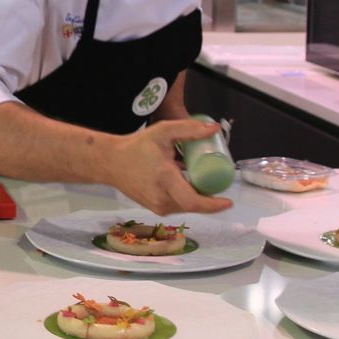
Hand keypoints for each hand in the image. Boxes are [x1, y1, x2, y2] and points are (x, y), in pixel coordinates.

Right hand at [106, 118, 232, 215]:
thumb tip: (215, 129)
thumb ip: (189, 129)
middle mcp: (161, 198)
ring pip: (186, 206)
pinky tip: (186, 183)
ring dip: (197, 196)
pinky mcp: (154, 208)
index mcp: (165, 180)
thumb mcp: (163, 132)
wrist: (110, 162)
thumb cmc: (136, 146)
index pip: (193, 201)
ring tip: (202, 180)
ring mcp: (156, 206)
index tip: (229, 202)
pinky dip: (186, 197)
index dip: (213, 205)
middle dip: (209, 198)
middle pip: (193, 205)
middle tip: (219, 183)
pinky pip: (177, 205)